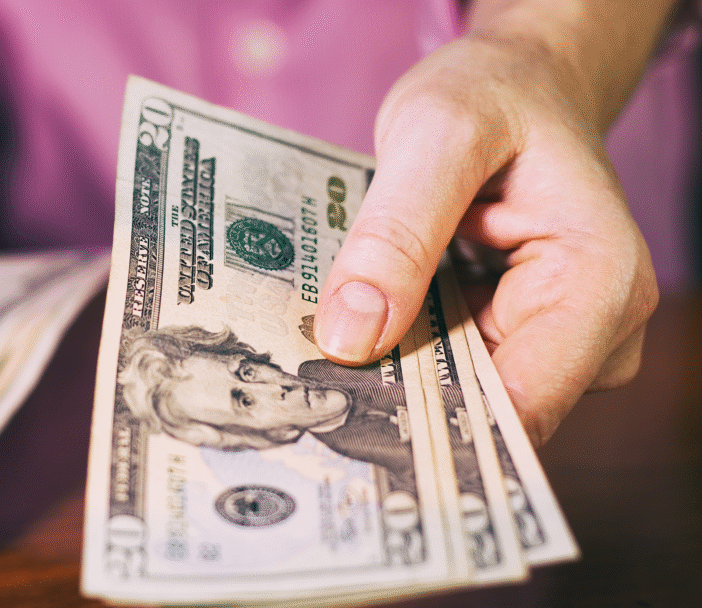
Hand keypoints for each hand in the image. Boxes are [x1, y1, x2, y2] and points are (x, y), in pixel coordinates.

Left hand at [314, 35, 657, 444]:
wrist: (517, 84)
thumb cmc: (493, 96)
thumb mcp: (435, 137)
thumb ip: (396, 235)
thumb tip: (349, 340)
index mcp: (599, 284)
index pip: (519, 404)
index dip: (431, 421)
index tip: (343, 410)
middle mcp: (598, 329)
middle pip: (486, 410)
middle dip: (402, 397)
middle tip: (315, 375)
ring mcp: (560, 341)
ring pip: (463, 399)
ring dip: (396, 374)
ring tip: (333, 338)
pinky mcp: (518, 338)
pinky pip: (454, 371)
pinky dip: (404, 353)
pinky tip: (361, 326)